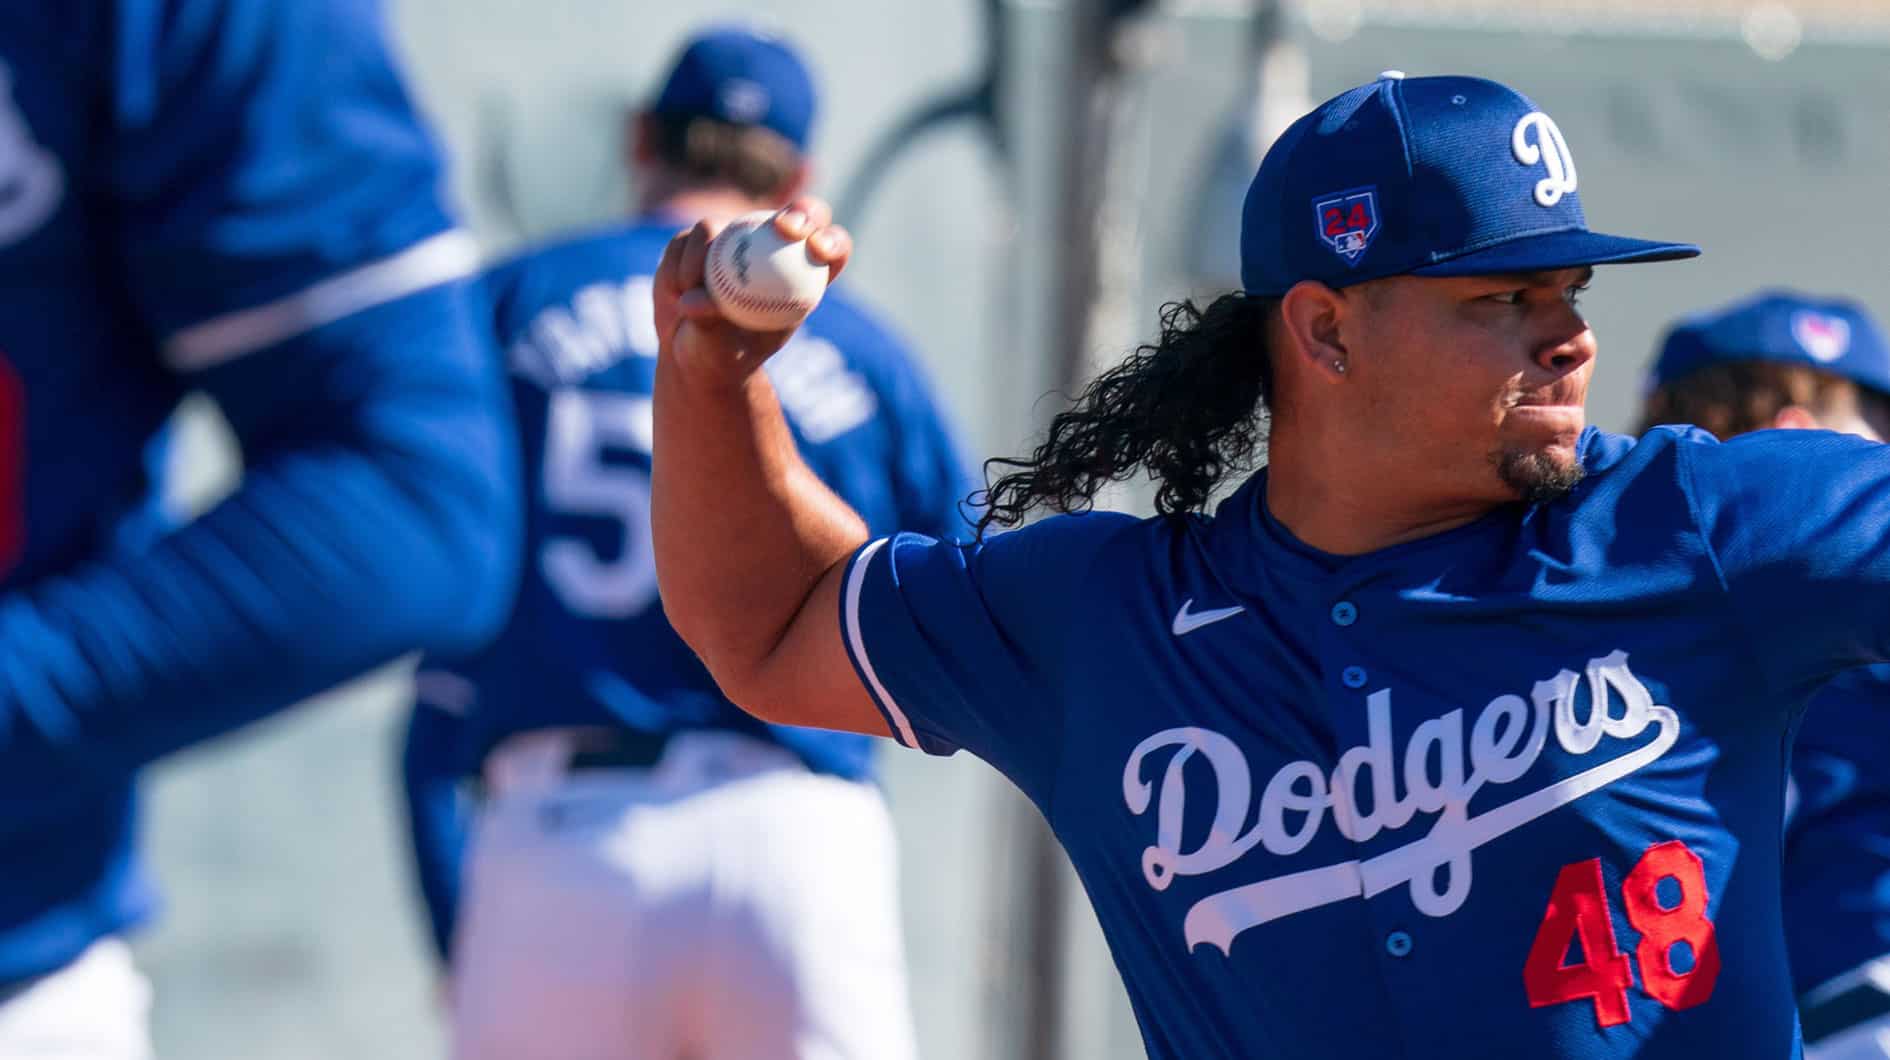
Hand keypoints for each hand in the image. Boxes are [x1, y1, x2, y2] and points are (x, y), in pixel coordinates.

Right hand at [653, 197, 851, 388]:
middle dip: (802, 213)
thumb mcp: (720, 350)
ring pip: (721, 225)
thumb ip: (713, 323)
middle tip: (783, 229)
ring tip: (689, 292)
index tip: (817, 249)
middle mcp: (773, 248)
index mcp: (800, 278)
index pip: (832, 250)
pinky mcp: (700, 237)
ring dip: (700, 259)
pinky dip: (677, 269)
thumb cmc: (721, 356)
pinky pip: (685, 240)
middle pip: (802, 214)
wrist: (691, 350)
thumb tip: (696, 302)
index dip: (832, 242)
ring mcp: (737, 237)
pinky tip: (676, 293)